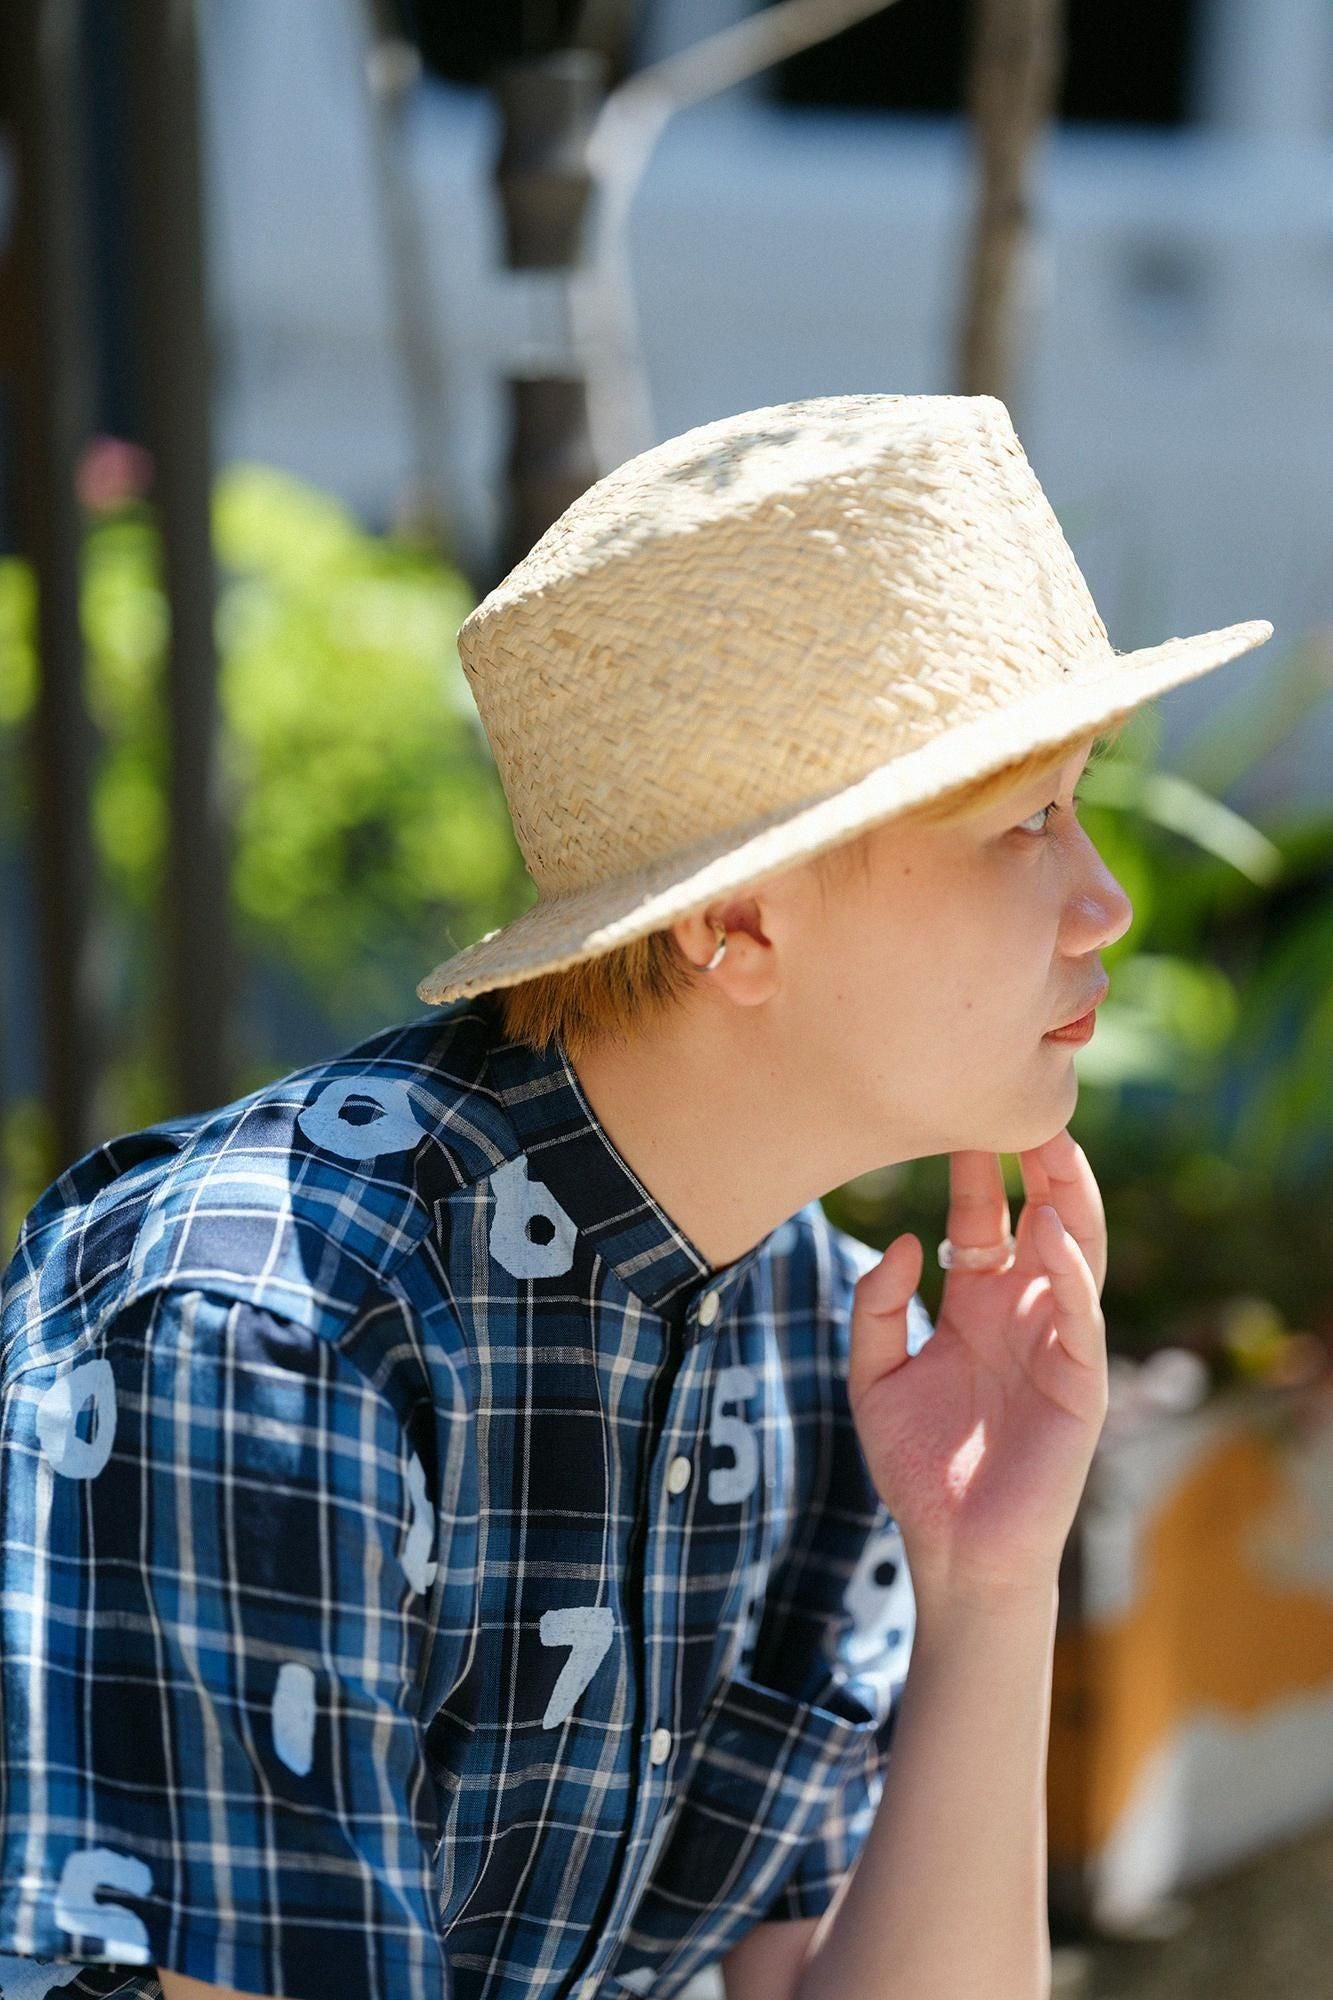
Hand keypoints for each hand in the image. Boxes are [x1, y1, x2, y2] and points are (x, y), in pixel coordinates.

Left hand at [845, 1126, 1108, 1602]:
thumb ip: (878, 1307)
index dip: (974, 1166)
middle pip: (1039, 1217)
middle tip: (1020, 1101)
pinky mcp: (1080, 1385)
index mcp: (977, 1303)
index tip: (956, 1106)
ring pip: (1075, 1253)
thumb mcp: (874, 1376)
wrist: (952, 1551)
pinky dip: (1070, 1272)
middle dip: (1036, 1162)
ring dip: (1067, 1198)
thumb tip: (904, 1241)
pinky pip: (1080, 1317)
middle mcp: (1023, 1312)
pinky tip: (1050, 1231)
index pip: (983, 1216)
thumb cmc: (918, 1468)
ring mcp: (1056, 1344)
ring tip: (1052, 1144)